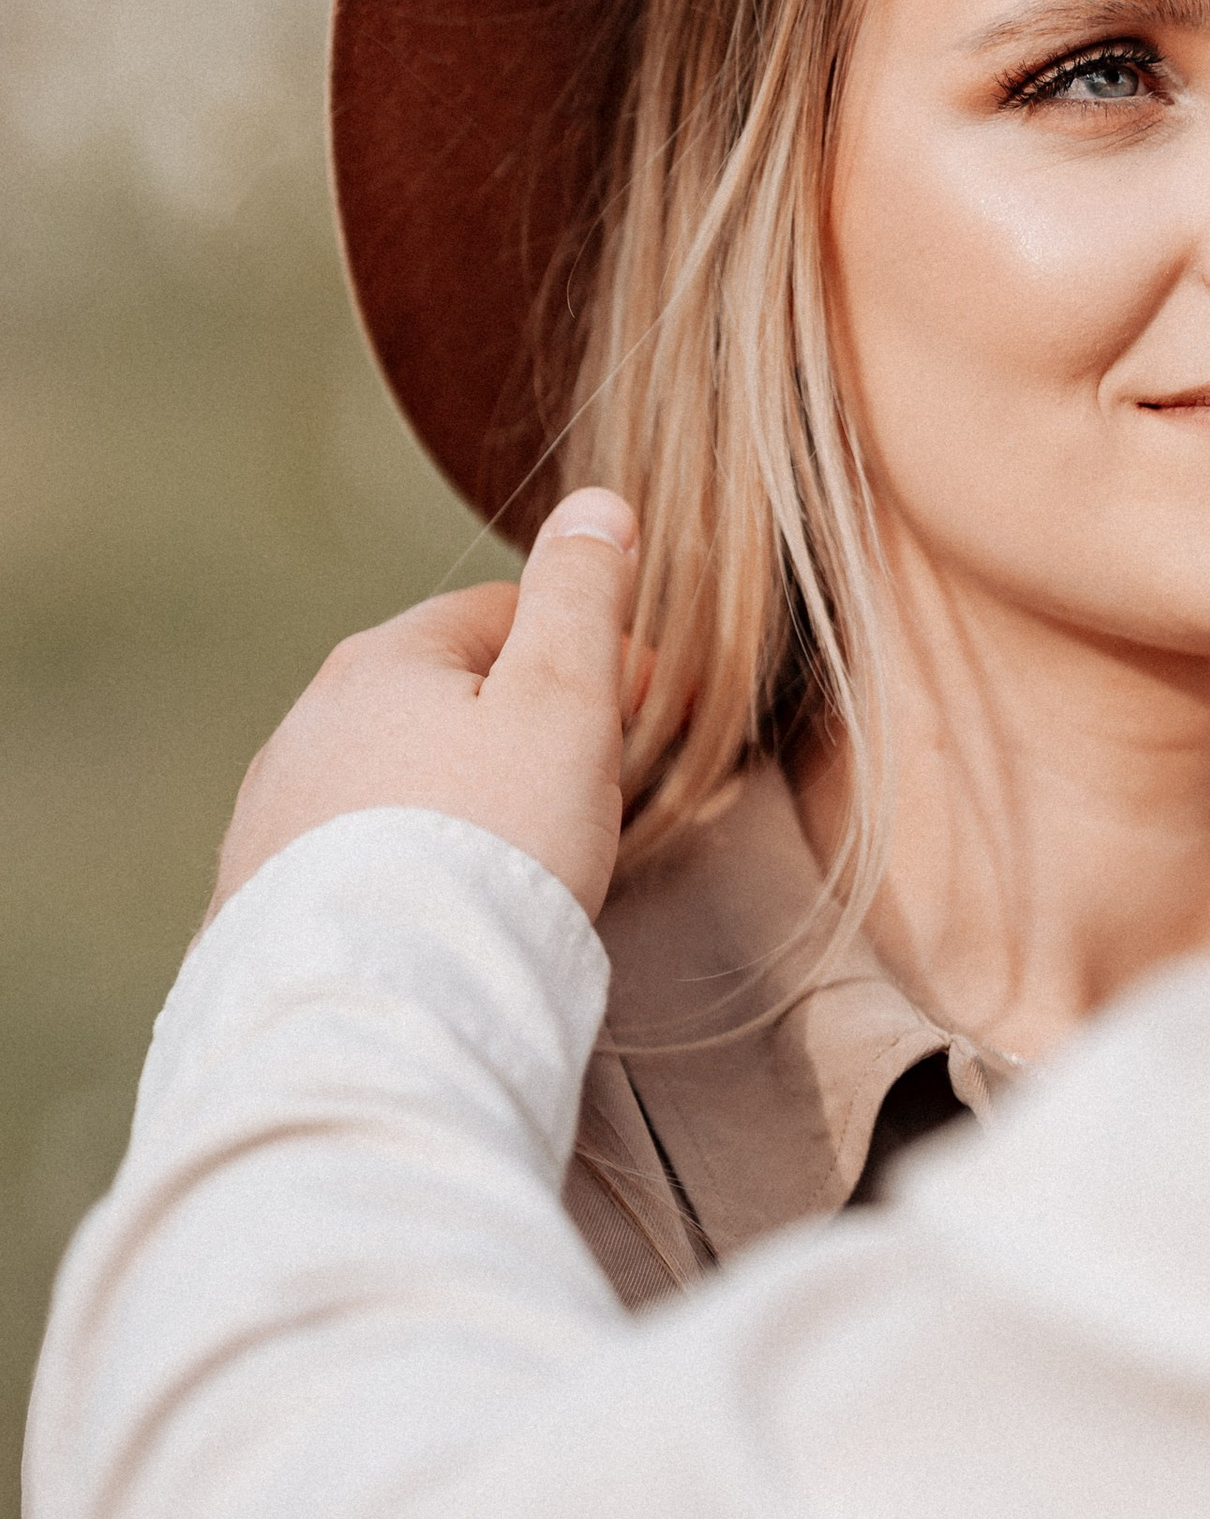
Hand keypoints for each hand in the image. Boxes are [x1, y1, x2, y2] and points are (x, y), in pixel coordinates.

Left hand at [210, 491, 641, 925]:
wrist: (380, 1014)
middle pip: (447, 700)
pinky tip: (451, 917)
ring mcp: (274, 819)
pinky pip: (360, 863)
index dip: (586, 658)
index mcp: (381, 660)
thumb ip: (581, 595)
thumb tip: (595, 505)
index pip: (503, 615)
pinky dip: (411, 872)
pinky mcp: (262, 907)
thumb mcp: (564, 700)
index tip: (639, 720)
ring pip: (400, 782)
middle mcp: (308, 725)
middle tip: (586, 803)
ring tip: (520, 871)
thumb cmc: (490, 849)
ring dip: (463, 805)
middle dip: (522, 735)